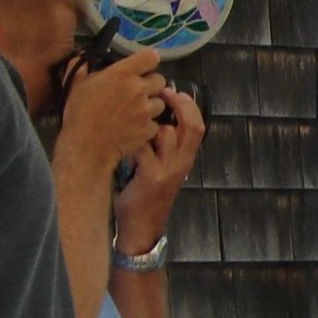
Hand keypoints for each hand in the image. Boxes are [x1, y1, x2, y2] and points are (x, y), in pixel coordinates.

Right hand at [57, 51, 165, 172]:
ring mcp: (146, 110)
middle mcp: (138, 89)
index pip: (151, 57)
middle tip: (137, 93)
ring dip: (151, 106)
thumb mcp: (75, 86)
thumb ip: (82, 68)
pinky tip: (134, 127)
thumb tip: (82, 57)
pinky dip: (148, 125)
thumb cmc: (79, 115)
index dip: (148, 62)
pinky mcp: (150, 128)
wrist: (86, 147)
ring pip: (160, 102)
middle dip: (151, 86)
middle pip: (160, 80)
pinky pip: (156, 122)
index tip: (142, 67)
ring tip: (135, 112)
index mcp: (122, 74)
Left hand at [113, 88, 203, 246]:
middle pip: (192, 126)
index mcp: (185, 159)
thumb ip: (162, 148)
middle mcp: (182, 163)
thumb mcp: (163, 170)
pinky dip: (132, 138)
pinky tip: (119, 137)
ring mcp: (168, 170)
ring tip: (133, 116)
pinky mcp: (151, 176)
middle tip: (162, 92)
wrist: (141, 226)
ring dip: (148, 121)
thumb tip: (153, 120)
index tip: (173, 92)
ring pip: (166, 133)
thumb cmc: (147, 195)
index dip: (188, 105)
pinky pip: (143, 147)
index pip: (198, 125)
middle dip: (179, 104)